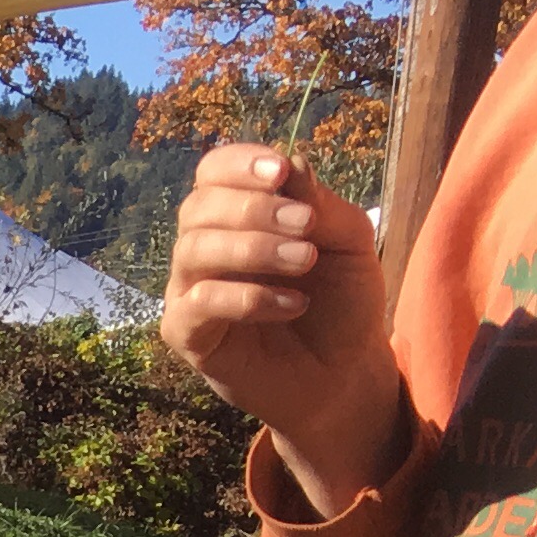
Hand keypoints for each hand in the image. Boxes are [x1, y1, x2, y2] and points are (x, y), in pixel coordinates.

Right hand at [161, 142, 414, 517]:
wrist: (344, 373)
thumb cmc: (343, 303)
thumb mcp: (349, 243)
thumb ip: (320, 205)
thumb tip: (290, 162)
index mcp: (239, 216)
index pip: (213, 172)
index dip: (239, 164)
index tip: (281, 171)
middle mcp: (205, 249)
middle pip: (198, 206)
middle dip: (253, 208)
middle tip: (305, 227)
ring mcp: (190, 292)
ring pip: (193, 250)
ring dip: (253, 249)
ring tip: (304, 263)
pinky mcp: (187, 336)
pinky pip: (197, 304)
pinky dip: (247, 298)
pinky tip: (293, 305)